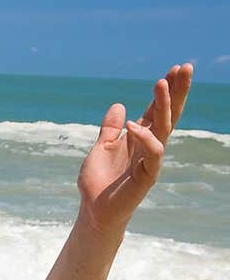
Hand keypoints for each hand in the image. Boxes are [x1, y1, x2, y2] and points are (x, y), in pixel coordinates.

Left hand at [77, 63, 192, 234]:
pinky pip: (153, 154)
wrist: (93, 211)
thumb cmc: (98, 182)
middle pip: (168, 114)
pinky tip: (133, 126)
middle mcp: (149, 146)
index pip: (157, 110)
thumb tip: (119, 105)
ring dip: (164, 106)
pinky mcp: (146, 177)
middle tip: (185, 68)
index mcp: (140, 138)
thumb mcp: (101, 148)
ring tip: (161, 83)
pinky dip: (145, 138)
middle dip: (177, 92)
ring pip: (164, 129)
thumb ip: (110, 129)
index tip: (175, 68)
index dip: (166, 91)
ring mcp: (150, 161)